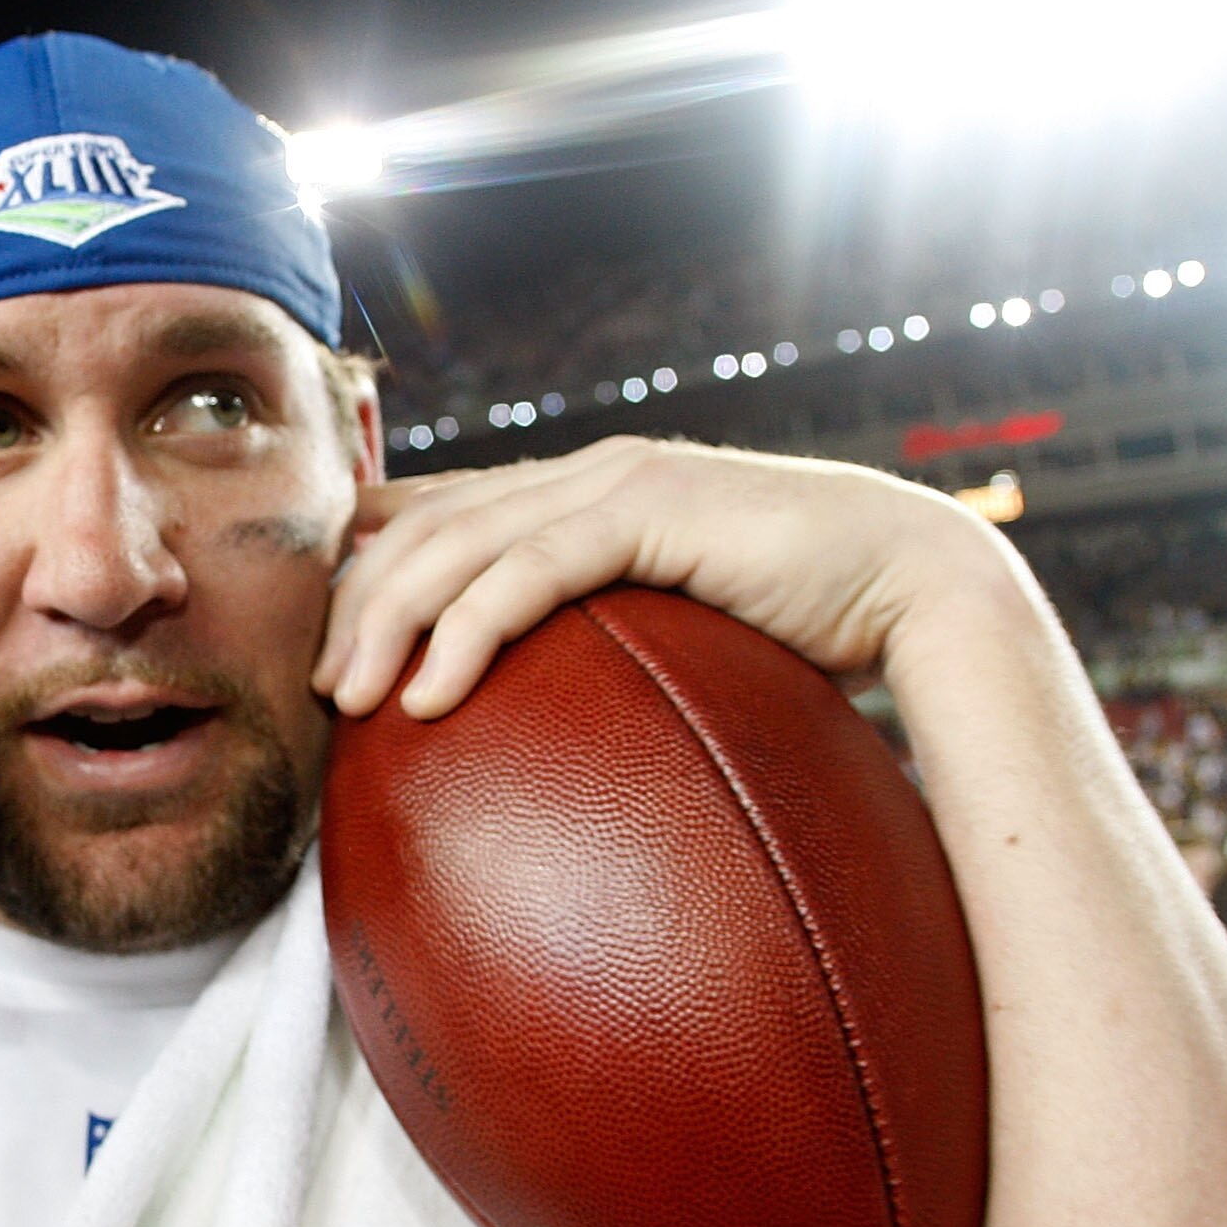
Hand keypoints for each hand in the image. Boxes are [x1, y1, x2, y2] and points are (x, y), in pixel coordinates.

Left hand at [313, 436, 1010, 718]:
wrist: (915, 587)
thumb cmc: (800, 637)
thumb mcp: (668, 647)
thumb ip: (597, 661)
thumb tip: (546, 750)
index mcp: (580, 498)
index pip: (436, 520)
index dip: (363, 575)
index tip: (317, 650)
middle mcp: (585, 476)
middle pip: (422, 527)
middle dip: (351, 604)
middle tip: (312, 691)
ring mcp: (617, 480)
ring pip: (457, 542)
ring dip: (385, 624)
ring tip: (345, 700)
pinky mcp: (653, 504)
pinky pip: (528, 570)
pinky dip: (465, 632)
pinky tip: (425, 697)